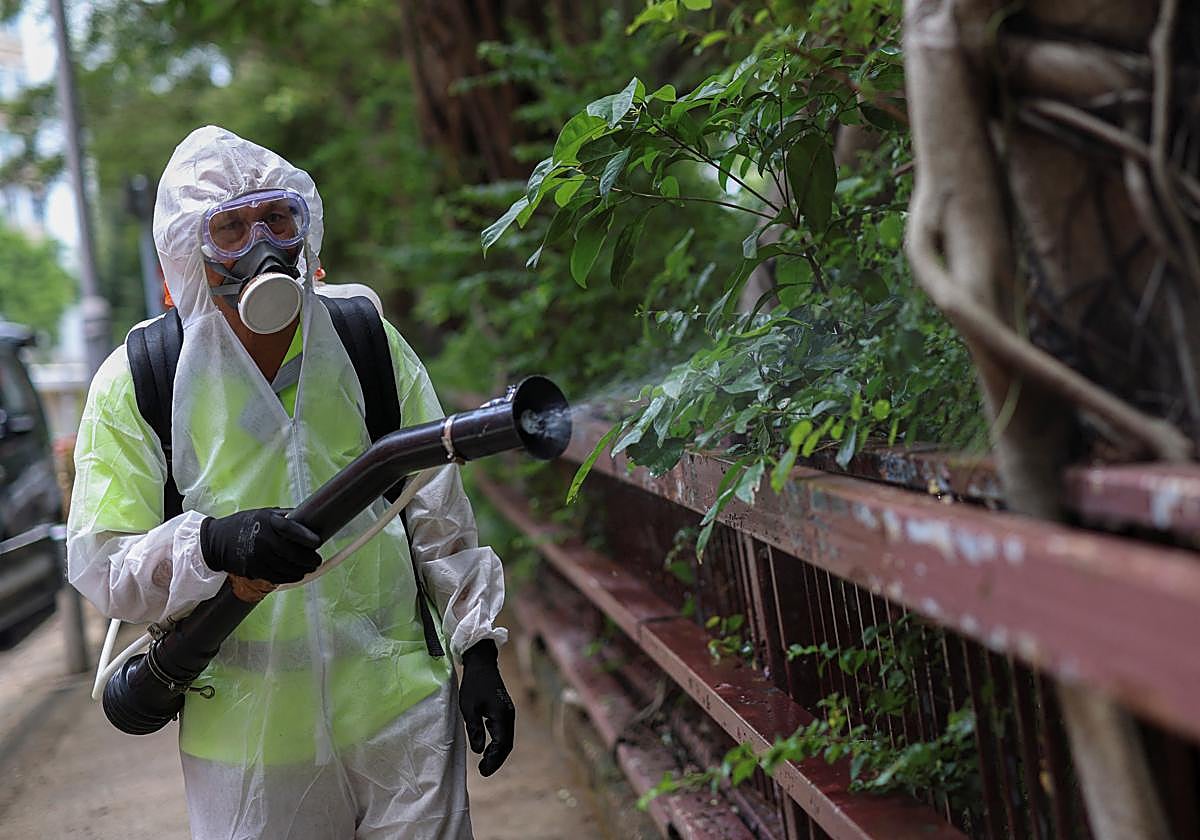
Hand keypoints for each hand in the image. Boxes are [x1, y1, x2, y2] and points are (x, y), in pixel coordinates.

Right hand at [200, 508, 320, 584]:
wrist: (217, 541)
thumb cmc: (246, 524)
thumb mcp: (264, 513)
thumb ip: (286, 516)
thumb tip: (310, 516)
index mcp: (268, 521)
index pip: (292, 530)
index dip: (307, 537)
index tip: (318, 543)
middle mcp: (263, 539)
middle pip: (292, 553)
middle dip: (309, 559)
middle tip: (316, 561)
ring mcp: (257, 556)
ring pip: (286, 568)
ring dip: (301, 570)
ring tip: (308, 569)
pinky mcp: (253, 569)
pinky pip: (276, 577)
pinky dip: (289, 578)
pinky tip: (296, 575)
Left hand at [459, 639, 514, 775]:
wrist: (482, 663)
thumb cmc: (473, 684)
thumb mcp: (469, 707)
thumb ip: (474, 729)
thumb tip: (477, 750)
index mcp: (502, 716)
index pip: (501, 744)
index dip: (493, 760)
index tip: (483, 770)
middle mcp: (509, 715)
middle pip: (507, 744)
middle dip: (497, 759)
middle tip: (484, 771)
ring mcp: (508, 712)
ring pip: (507, 738)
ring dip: (498, 752)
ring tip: (485, 763)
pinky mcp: (504, 710)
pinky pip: (504, 731)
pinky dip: (498, 743)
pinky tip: (488, 748)